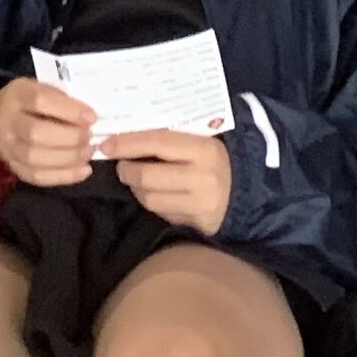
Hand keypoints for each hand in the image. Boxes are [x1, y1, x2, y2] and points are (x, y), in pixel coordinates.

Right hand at [0, 76, 96, 188]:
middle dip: (69, 138)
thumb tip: (88, 119)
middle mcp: (7, 122)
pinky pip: (37, 177)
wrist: (0, 114)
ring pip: (35, 159)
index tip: (91, 117)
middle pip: (35, 133)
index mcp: (17, 95)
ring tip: (88, 152)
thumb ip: (63, 100)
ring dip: (68, 159)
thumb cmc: (30, 100)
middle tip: (89, 137)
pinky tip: (83, 171)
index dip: (68, 111)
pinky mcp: (13, 167)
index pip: (40, 101)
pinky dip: (63, 176)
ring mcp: (7, 147)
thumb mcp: (44, 88)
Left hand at [111, 125, 232, 236]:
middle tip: (121, 165)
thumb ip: (171, 137)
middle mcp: (201, 177)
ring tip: (137, 179)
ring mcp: (199, 203)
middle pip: (146, 176)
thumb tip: (127, 133)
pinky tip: (156, 193)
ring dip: (136, 189)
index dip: (126, 143)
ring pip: (149, 199)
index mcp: (203, 149)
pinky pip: (161, 213)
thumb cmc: (216, 159)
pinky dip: (152, 202)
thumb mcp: (201, 141)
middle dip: (126, 170)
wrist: (249, 191)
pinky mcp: (196, 222)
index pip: (156, 142)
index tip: (106, 144)